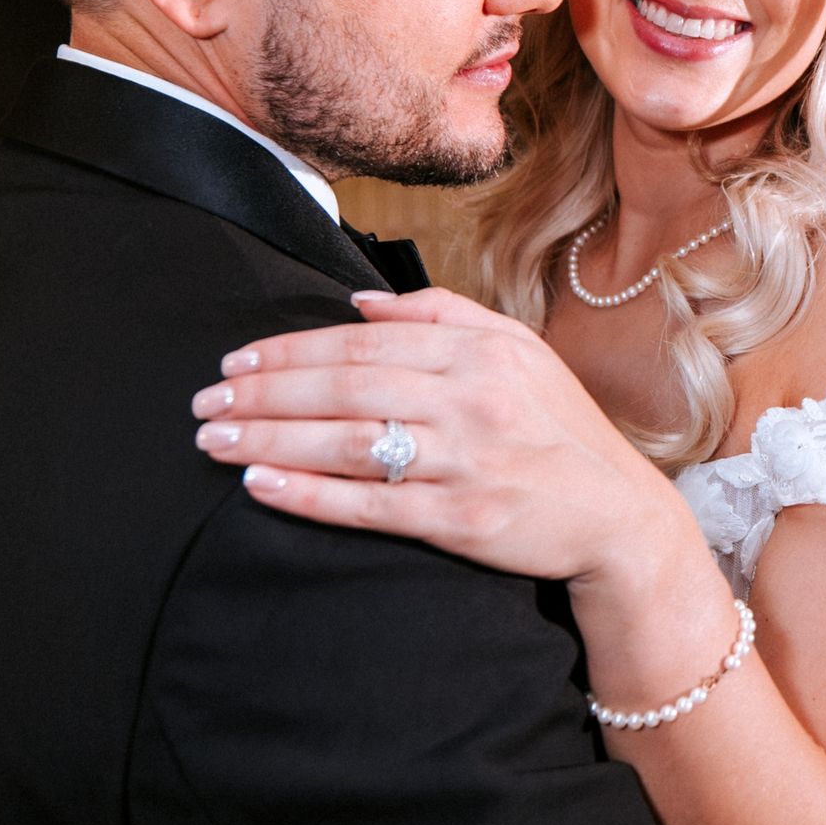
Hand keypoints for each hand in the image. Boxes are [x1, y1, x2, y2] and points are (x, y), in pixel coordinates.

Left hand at [190, 287, 696, 590]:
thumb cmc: (559, 429)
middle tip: (206, 400)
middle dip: (264, 391)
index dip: (290, 350)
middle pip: (344, 387)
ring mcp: (466, 461)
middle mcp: (471, 399)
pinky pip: (370, 504)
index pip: (362, 344)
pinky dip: (310, 493)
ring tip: (215, 439)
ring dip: (270, 438)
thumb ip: (441, 315)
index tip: (235, 360)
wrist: (619, 514)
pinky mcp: (462, 520)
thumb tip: (358, 304)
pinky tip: (262, 484)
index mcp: (478, 351)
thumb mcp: (518, 351)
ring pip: (348, 442)